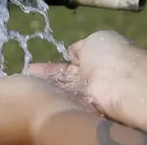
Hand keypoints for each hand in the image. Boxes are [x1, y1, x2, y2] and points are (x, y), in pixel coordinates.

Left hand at [0, 74, 83, 144]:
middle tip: (5, 87)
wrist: (57, 117)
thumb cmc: (16, 104)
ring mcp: (11, 140)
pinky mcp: (28, 135)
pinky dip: (22, 106)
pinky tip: (30, 99)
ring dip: (9, 100)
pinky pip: (19, 117)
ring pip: (3, 113)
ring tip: (20, 90)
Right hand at [30, 30, 145, 116]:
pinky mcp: (83, 106)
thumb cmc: (109, 55)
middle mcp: (90, 76)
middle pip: (63, 77)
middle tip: (26, 74)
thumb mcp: (94, 40)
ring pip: (62, 89)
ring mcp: (86, 93)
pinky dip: (51, 97)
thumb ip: (80, 47)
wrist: (121, 81)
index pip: (71, 61)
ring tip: (25, 84)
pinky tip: (34, 94)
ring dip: (46, 86)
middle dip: (46, 76)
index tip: (35, 66)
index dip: (55, 64)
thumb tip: (72, 52)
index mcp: (94, 56)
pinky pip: (65, 100)